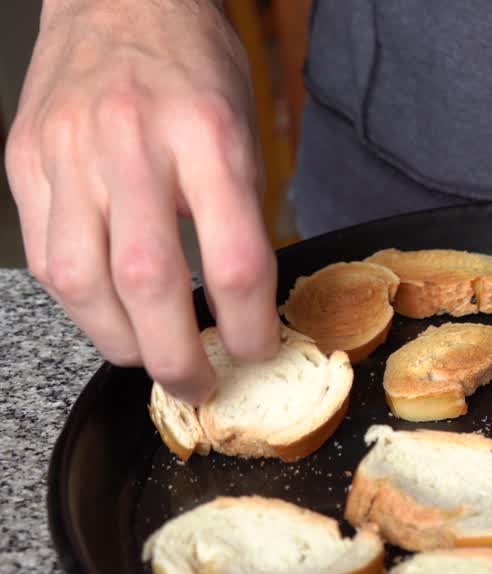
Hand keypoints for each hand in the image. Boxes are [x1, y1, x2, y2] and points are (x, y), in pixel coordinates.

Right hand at [5, 0, 278, 402]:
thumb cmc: (192, 63)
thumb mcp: (244, 126)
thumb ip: (242, 207)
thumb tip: (248, 298)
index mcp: (208, 136)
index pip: (235, 260)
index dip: (248, 325)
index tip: (256, 349)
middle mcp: (134, 145)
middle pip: (150, 282)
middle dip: (176, 355)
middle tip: (197, 384)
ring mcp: (69, 152)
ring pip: (82, 281)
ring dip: (118, 340)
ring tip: (149, 358)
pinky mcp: (26, 160)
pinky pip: (47, 255)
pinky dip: (79, 301)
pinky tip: (106, 313)